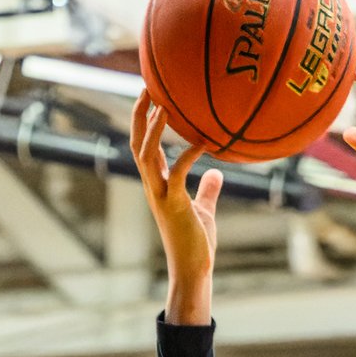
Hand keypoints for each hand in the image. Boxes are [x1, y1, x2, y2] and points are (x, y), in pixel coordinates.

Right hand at [130, 91, 222, 285]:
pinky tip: (202, 143)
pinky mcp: (175, 205)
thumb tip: (218, 173)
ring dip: (153, 131)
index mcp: (158, 185)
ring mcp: (161, 195)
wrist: (192, 269)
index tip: (149, 96)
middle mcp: (153, 187)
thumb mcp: (204, 210)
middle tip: (147, 87)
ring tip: (163, 106)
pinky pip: (177, 174)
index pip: (144, 147)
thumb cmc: (196, 242)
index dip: (143, 122)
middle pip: (137, 144)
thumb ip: (208, 190)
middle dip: (139, 116)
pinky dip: (187, 156)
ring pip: (146, 156)